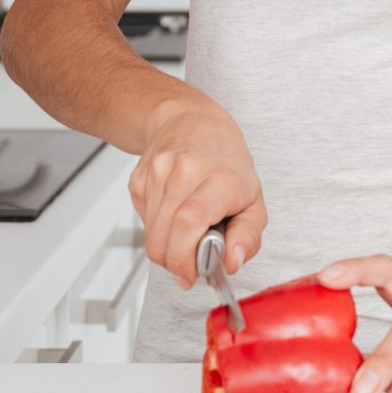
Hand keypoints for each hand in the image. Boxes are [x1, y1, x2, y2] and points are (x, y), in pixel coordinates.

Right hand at [130, 98, 265, 287]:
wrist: (189, 120)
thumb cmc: (225, 160)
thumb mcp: (254, 197)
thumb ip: (248, 236)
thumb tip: (232, 262)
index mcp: (219, 178)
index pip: (190, 221)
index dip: (186, 257)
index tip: (193, 272)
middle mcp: (184, 172)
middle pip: (164, 236)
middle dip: (174, 262)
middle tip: (190, 264)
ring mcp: (156, 174)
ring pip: (150, 235)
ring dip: (166, 248)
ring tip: (185, 235)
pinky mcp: (137, 180)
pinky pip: (143, 222)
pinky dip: (157, 230)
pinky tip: (173, 214)